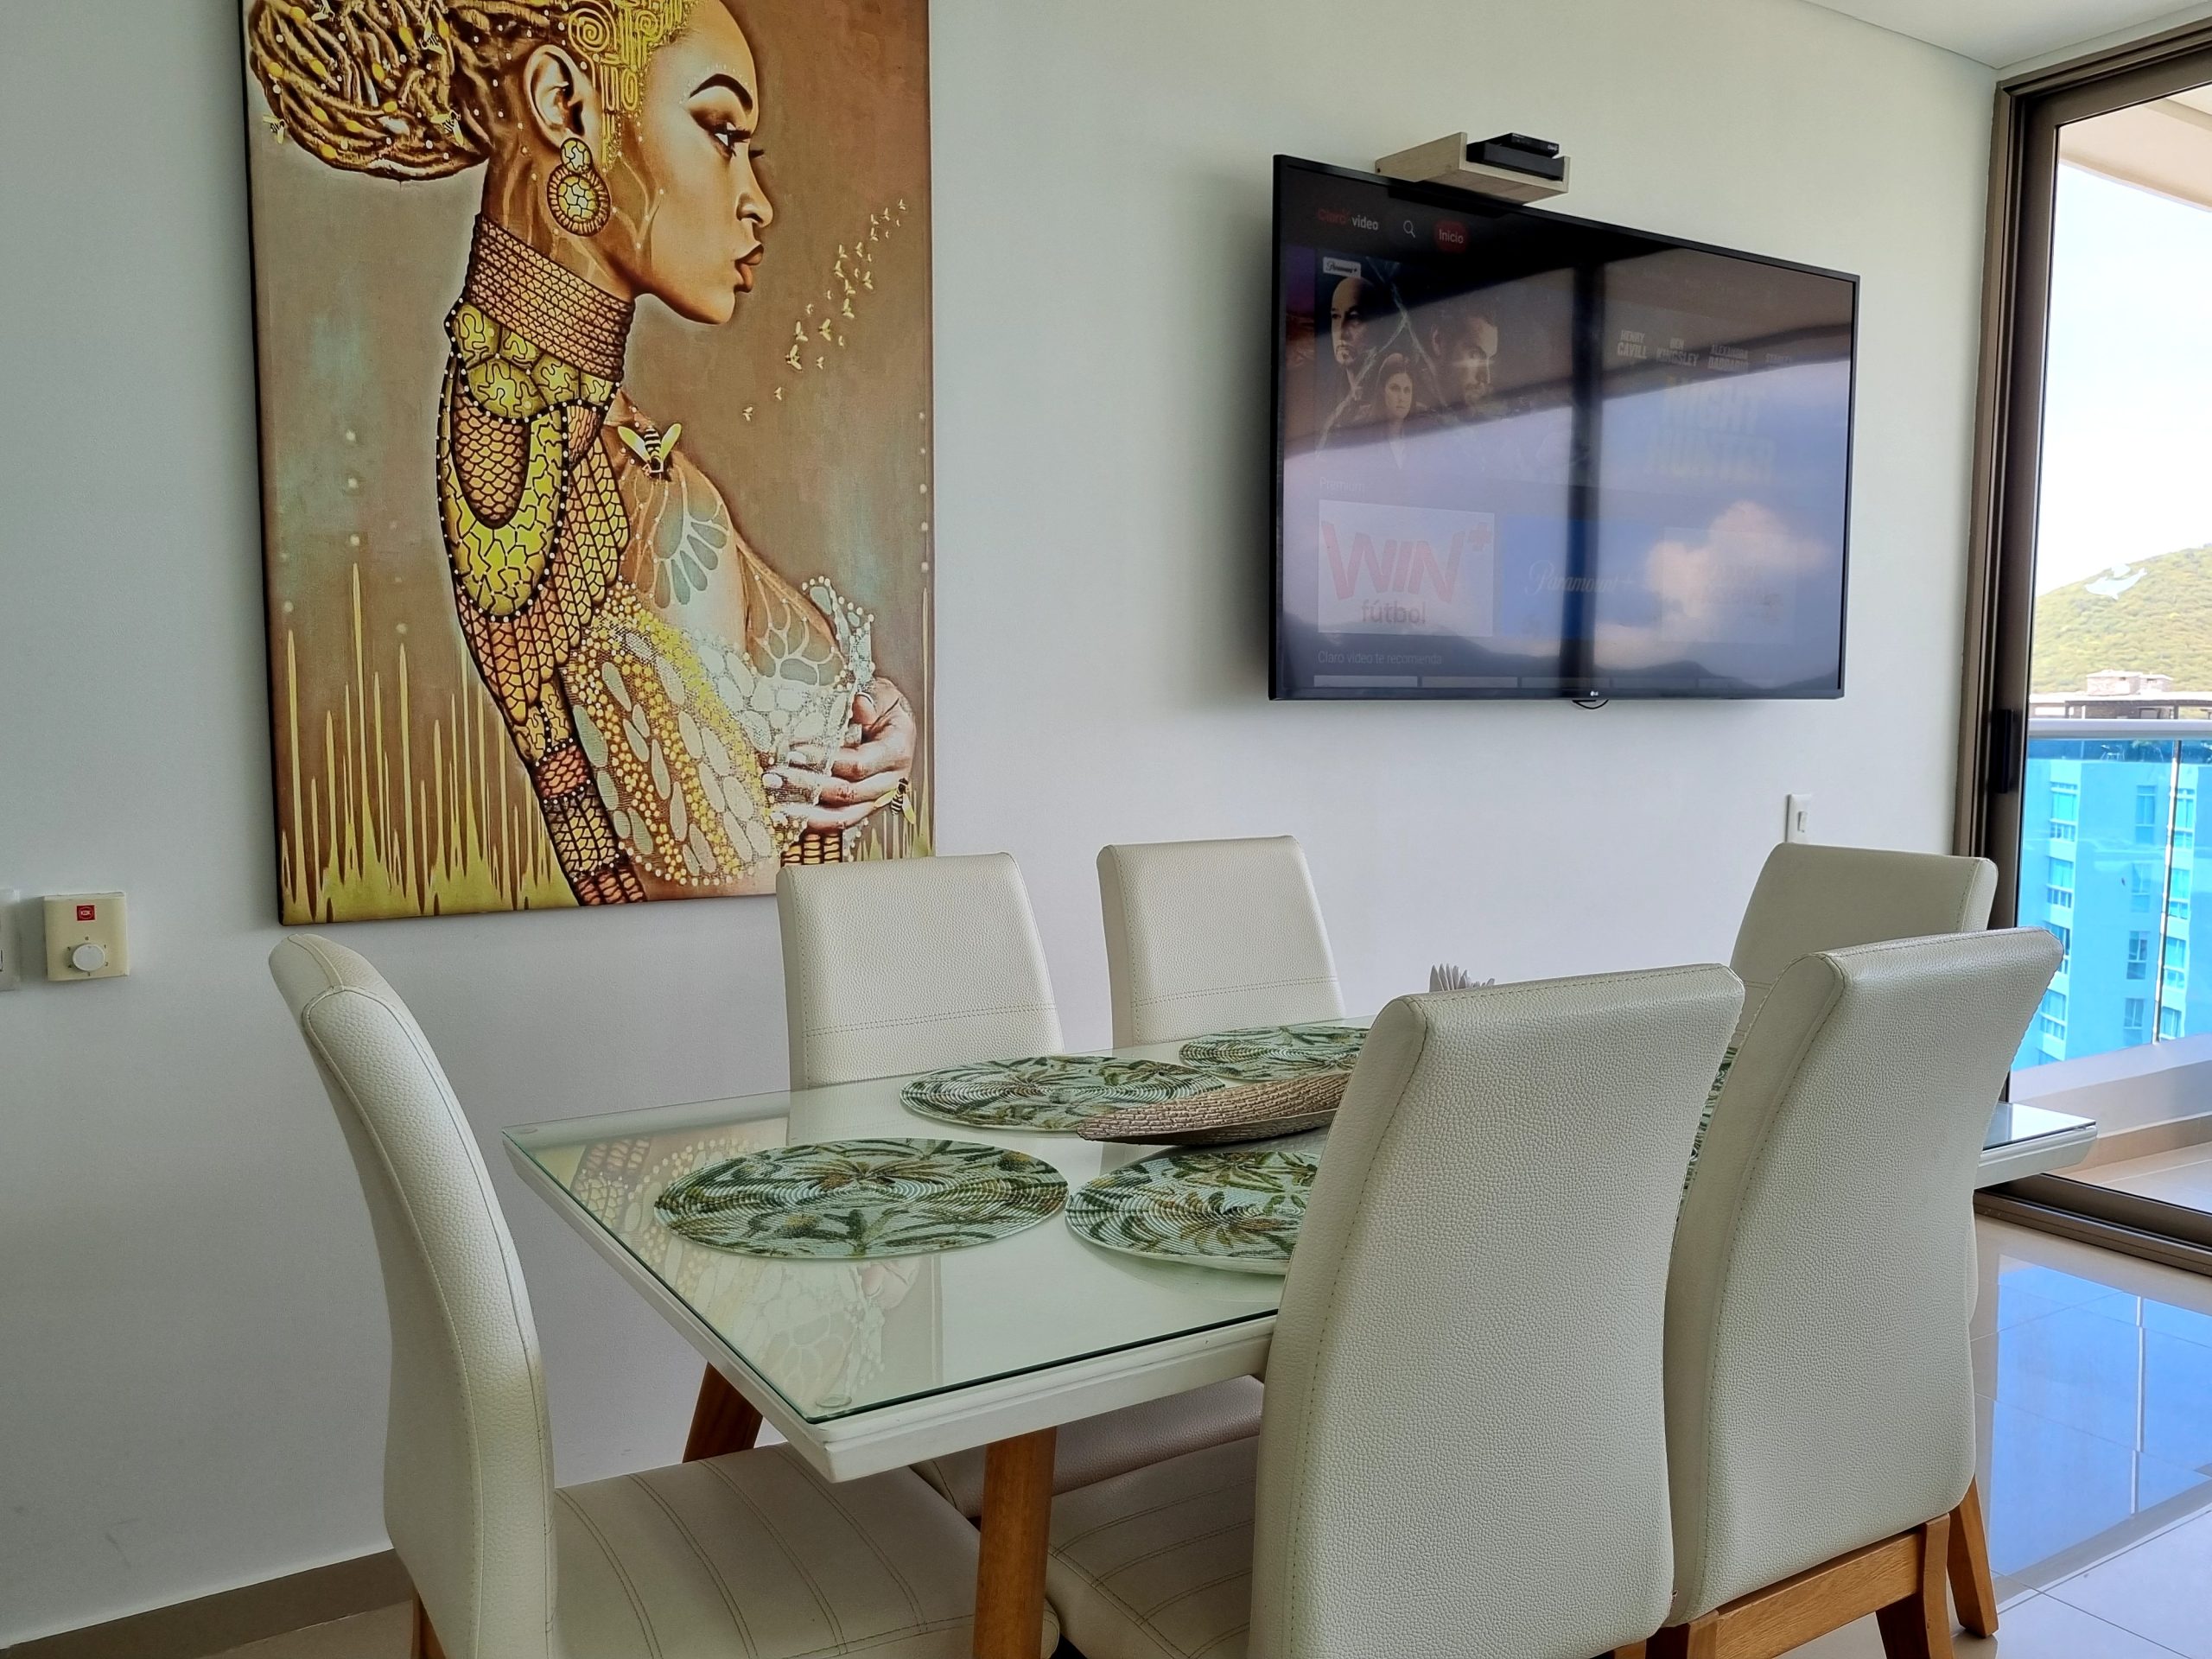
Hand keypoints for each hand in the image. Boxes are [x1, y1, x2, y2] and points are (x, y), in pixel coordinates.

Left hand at [765, 678, 915, 832]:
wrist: (891, 722)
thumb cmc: (885, 707)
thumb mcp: (883, 693)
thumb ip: (872, 697)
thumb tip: (859, 704)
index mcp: (897, 751)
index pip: (859, 764)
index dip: (826, 760)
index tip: (795, 752)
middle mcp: (891, 780)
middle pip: (848, 793)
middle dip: (809, 786)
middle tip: (776, 776)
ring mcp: (877, 798)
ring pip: (843, 817)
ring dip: (807, 813)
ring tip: (776, 804)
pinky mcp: (863, 808)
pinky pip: (838, 822)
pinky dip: (813, 822)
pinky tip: (788, 816)